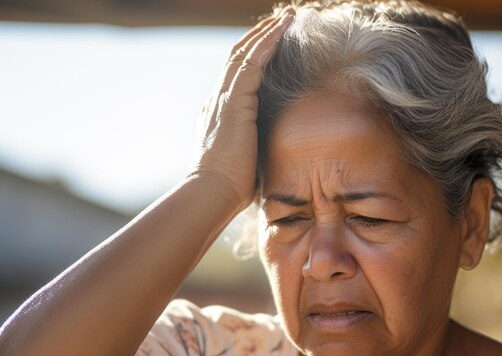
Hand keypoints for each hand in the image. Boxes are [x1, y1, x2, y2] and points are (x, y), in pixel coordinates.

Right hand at [191, 7, 293, 210]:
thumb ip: (257, 144)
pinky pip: (253, 61)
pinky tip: (283, 28)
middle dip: (261, 35)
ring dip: (268, 31)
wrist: (214, 191)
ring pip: (246, 52)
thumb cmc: (234, 185)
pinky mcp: (234, 100)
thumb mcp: (248, 157)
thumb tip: (274, 148)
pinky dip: (268, 42)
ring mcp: (224, 97)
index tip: (274, 42)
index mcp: (222, 111)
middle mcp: (219, 98)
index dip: (256, 54)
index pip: (239, 73)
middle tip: (282, 19)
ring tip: (287, 16)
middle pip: (240, 55)